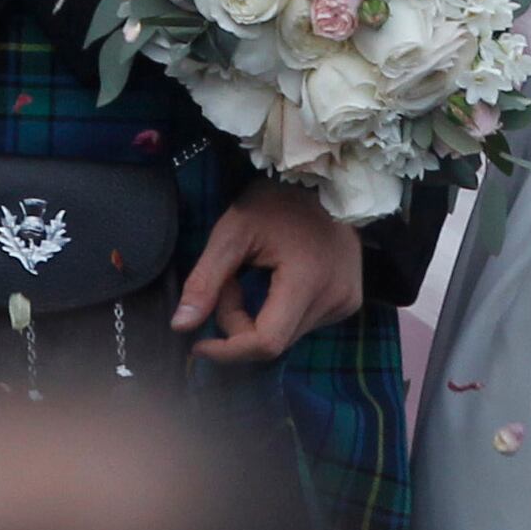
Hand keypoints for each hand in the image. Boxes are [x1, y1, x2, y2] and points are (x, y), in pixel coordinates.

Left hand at [173, 179, 363, 362]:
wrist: (325, 178)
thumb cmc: (275, 200)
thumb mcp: (232, 233)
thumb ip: (205, 281)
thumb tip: (180, 327)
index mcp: (308, 281)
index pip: (267, 342)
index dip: (229, 351)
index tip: (199, 343)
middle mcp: (336, 299)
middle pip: (274, 341)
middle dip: (239, 323)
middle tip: (229, 284)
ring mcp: (347, 301)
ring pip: (288, 336)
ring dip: (258, 319)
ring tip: (253, 277)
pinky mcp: (350, 301)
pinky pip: (304, 324)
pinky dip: (279, 314)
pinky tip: (277, 281)